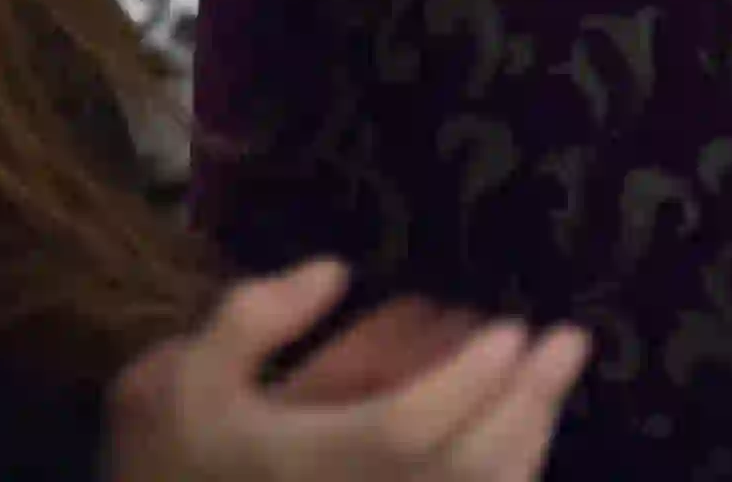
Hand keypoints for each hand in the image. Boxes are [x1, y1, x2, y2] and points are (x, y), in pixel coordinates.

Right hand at [105, 259, 589, 481]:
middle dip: (528, 402)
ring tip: (551, 387)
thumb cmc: (163, 467)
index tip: (512, 329)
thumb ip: (250, 320)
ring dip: (527, 443)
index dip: (468, 381)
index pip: (411, 428)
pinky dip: (502, 481)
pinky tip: (518, 448)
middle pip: (470, 470)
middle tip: (569, 343)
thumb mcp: (175, 381)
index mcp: (315, 465)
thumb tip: (331, 271)